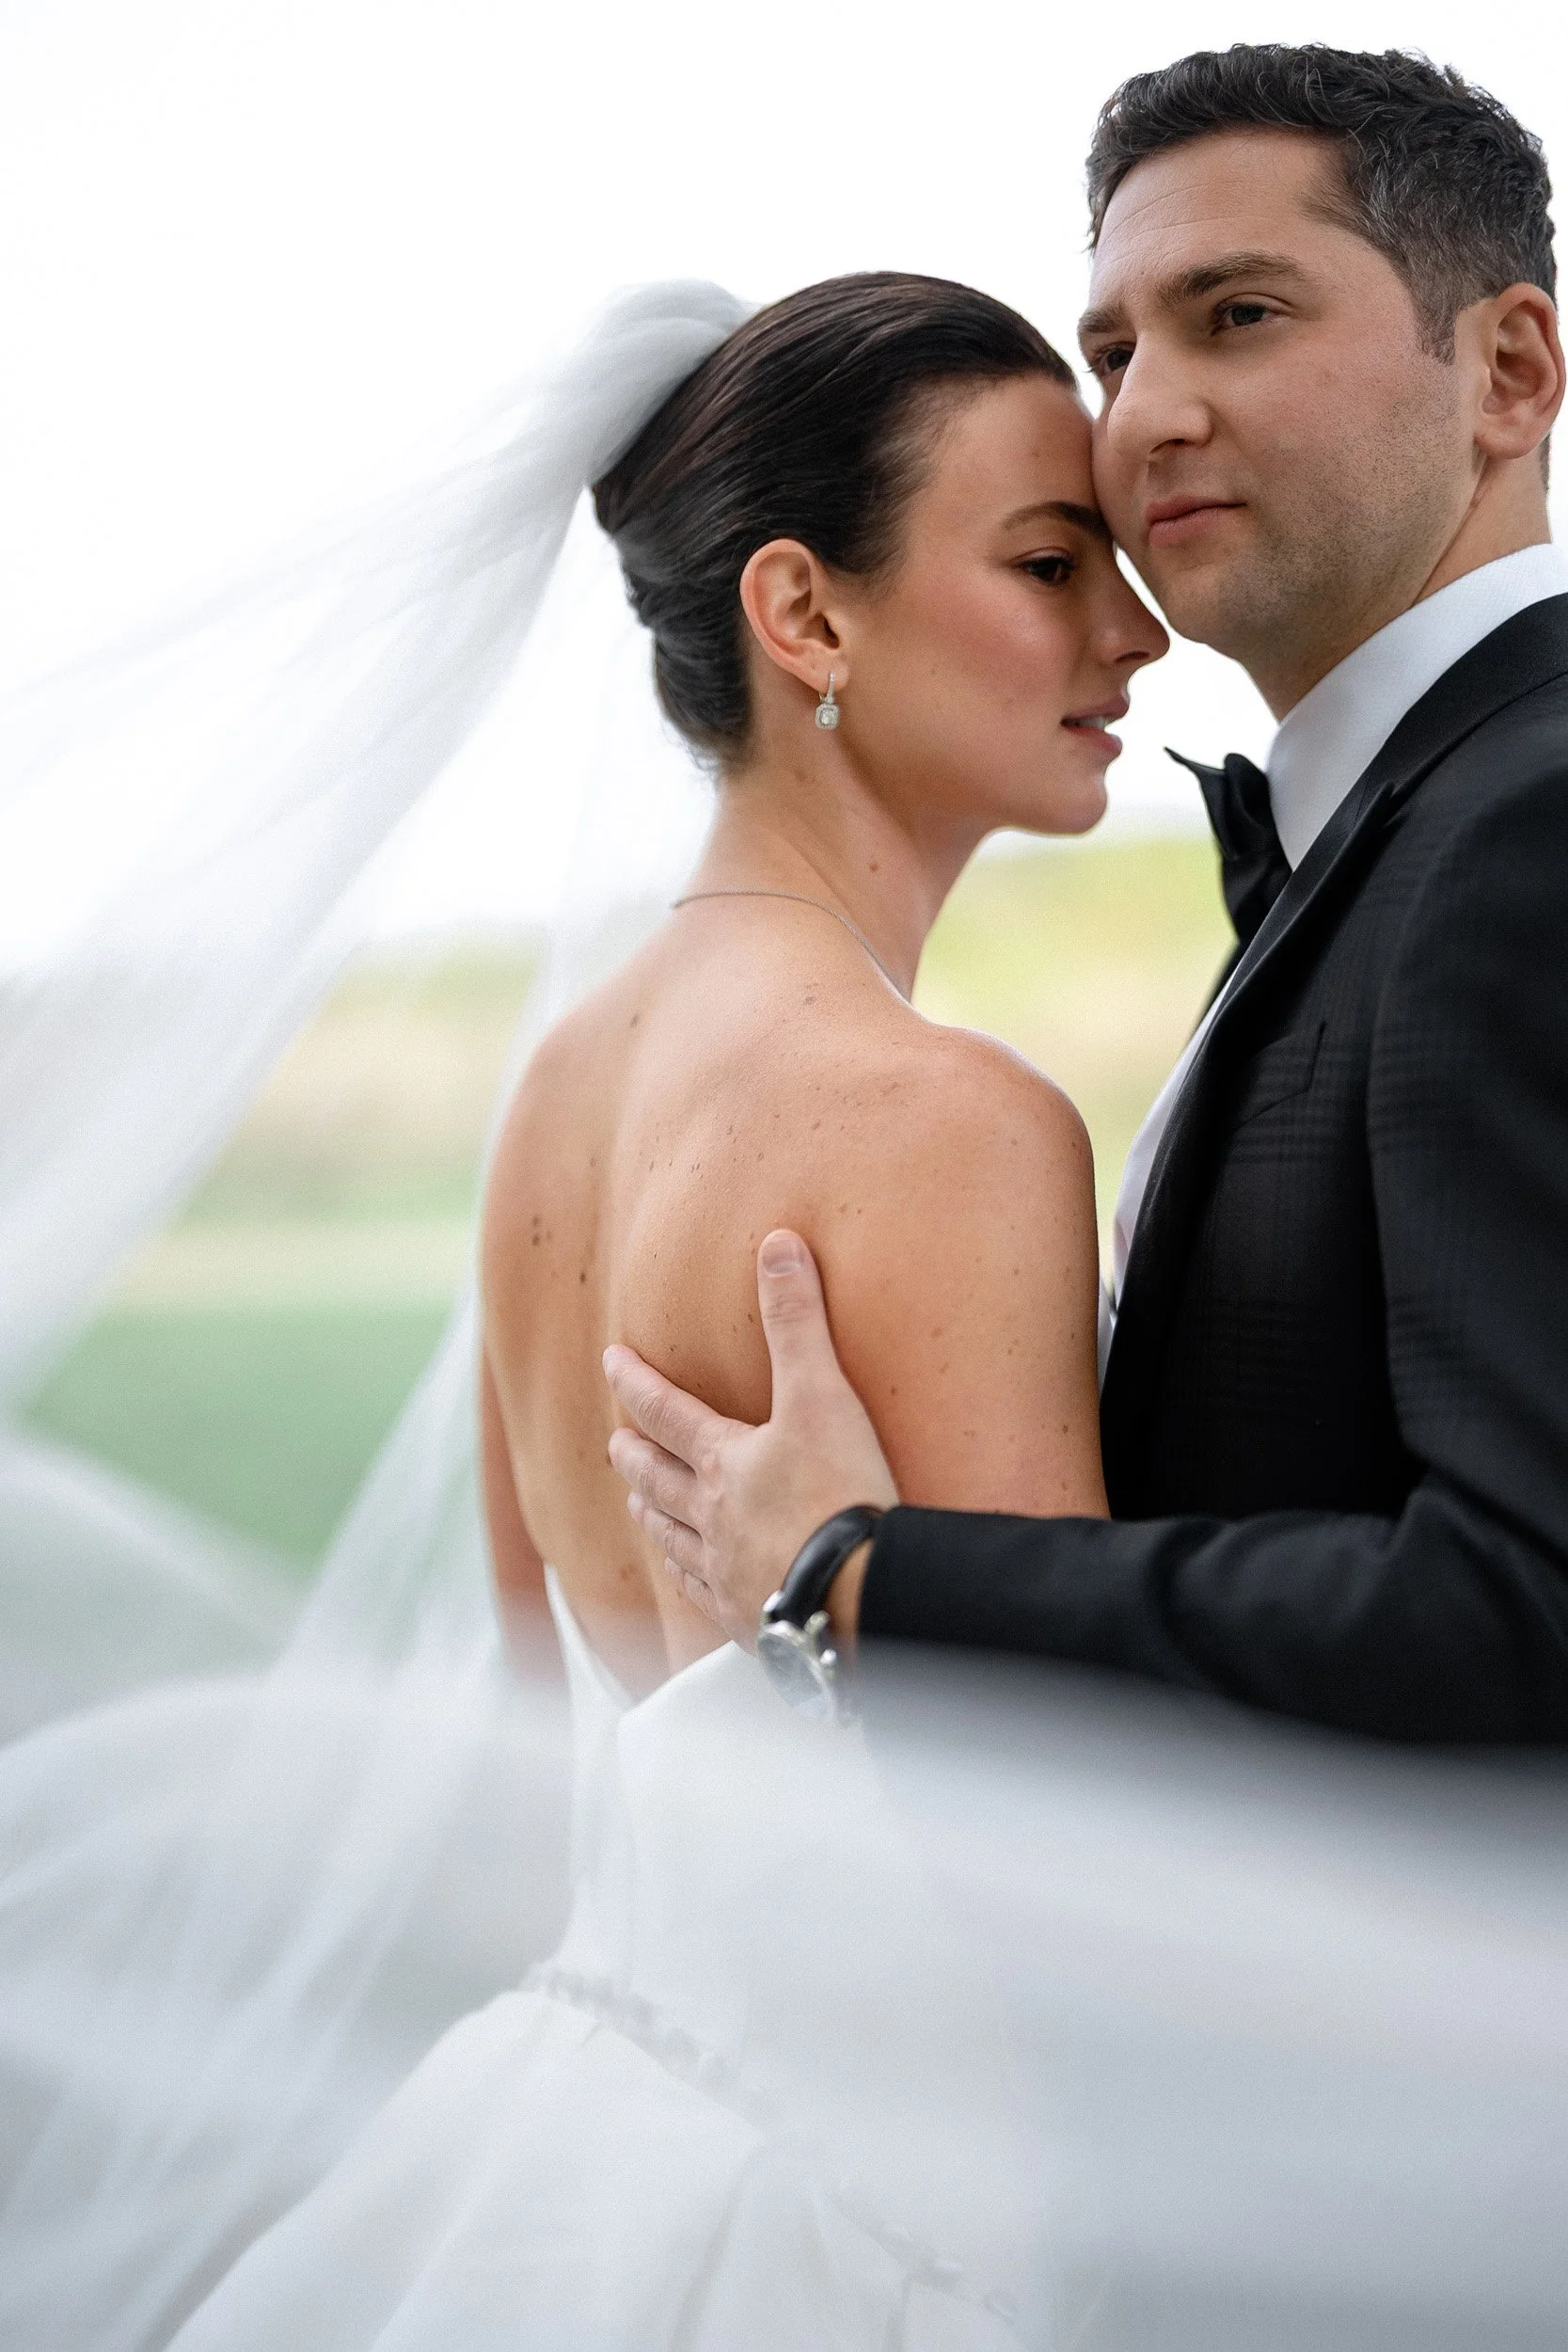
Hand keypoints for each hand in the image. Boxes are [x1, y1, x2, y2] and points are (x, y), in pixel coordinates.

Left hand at [603, 1230, 898, 1648]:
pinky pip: (702, 1596)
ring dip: (651, 1516)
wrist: (855, 1594)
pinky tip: (689, 1581)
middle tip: (615, 1443)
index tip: (611, 1359)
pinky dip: (688, 1581)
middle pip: (657, 1480)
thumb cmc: (838, 1492)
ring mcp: (724, 1571)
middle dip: (634, 1456)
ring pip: (671, 1539)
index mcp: (724, 1462)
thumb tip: (778, 1244)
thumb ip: (798, 1320)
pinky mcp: (748, 1616)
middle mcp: (711, 1516)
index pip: (666, 1412)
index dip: (637, 1381)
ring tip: (638, 1506)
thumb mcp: (822, 1394)